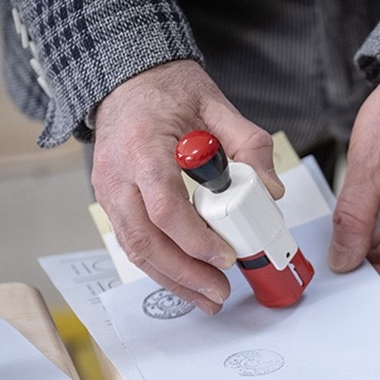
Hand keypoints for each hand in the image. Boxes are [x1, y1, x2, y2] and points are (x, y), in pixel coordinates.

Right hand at [90, 59, 284, 313]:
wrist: (126, 81)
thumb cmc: (169, 92)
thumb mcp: (217, 106)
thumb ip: (250, 145)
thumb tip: (271, 191)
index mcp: (143, 146)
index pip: (165, 206)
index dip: (196, 239)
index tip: (226, 256)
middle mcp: (117, 174)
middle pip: (144, 240)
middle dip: (185, 274)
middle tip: (220, 292)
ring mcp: (107, 192)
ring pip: (135, 250)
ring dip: (173, 280)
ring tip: (208, 298)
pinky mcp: (110, 203)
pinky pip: (133, 243)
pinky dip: (161, 268)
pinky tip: (188, 281)